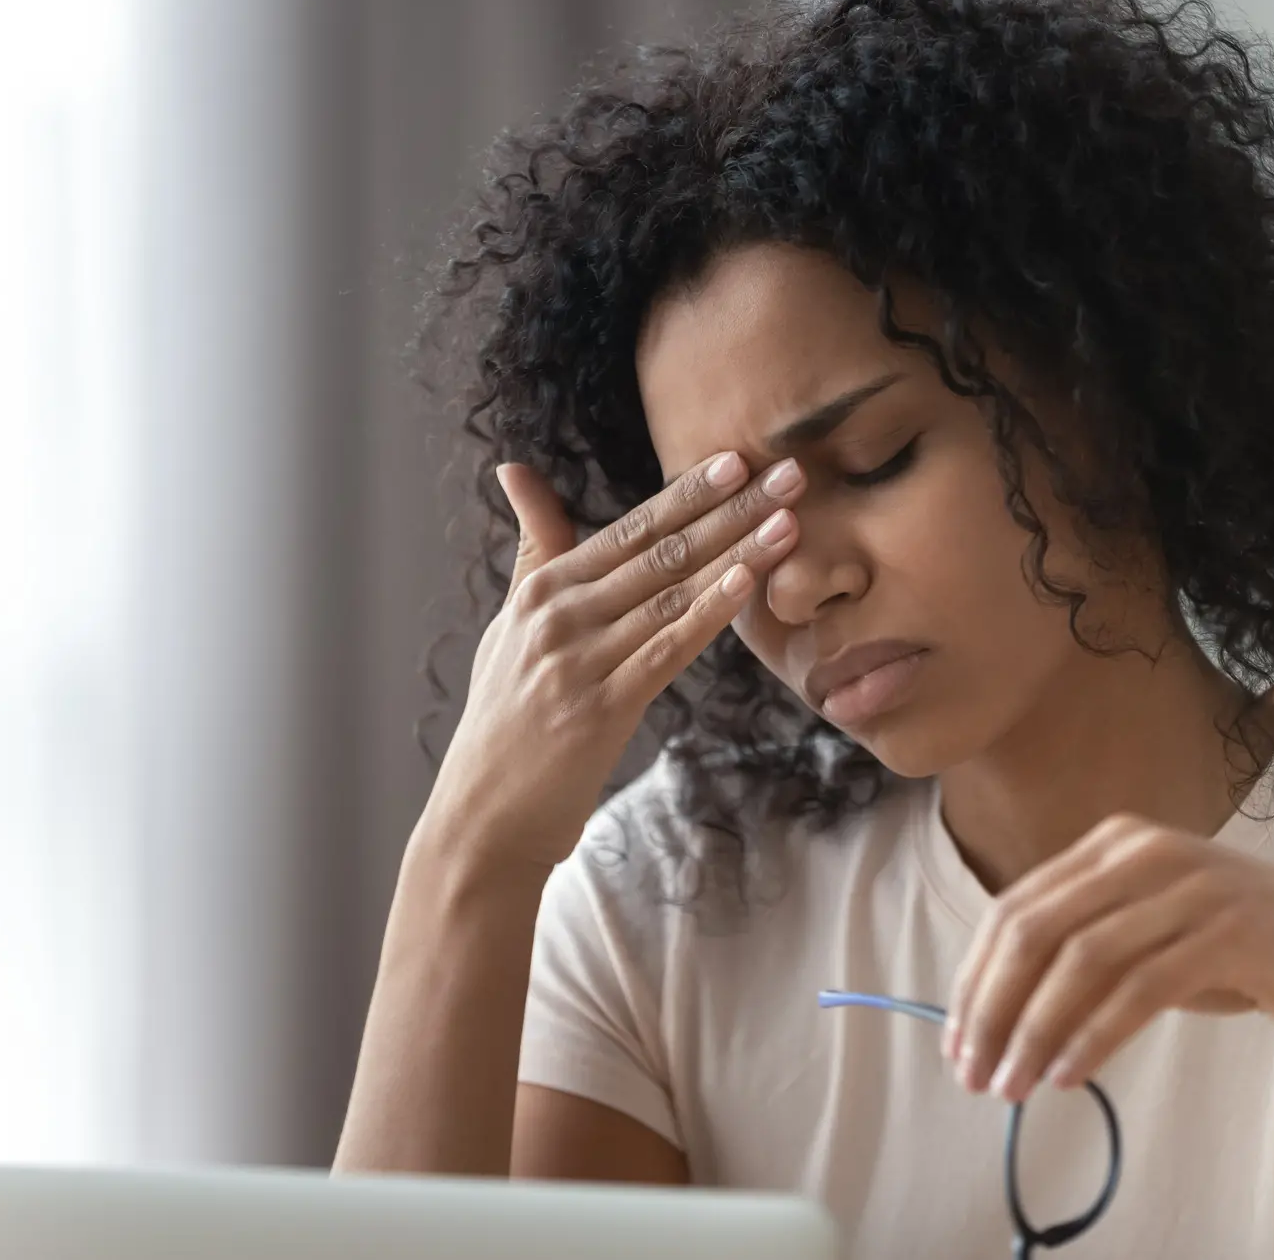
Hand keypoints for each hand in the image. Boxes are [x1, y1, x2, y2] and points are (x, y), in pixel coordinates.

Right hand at [419, 451, 806, 874]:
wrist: (484, 816)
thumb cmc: (505, 717)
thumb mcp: (510, 623)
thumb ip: (533, 548)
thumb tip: (514, 469)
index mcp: (544, 590)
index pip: (631, 528)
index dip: (688, 491)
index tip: (738, 457)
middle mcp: (559, 615)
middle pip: (661, 550)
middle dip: (731, 508)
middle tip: (788, 471)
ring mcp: (580, 660)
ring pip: (672, 593)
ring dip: (737, 552)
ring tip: (789, 520)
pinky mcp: (602, 708)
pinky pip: (667, 650)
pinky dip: (708, 613)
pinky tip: (747, 584)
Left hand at [944, 812, 1273, 1100]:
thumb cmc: (1230, 949)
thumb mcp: (1146, 929)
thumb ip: (1080, 944)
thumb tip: (991, 1010)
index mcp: (1114, 841)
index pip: (1015, 909)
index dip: (974, 979)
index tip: (955, 1042)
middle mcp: (1146, 850)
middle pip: (1036, 931)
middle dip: (992, 1008)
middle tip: (973, 1073)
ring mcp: (1191, 887)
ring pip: (1082, 960)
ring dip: (1036, 1030)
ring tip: (1013, 1085)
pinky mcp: (1229, 931)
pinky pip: (1140, 988)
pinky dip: (1094, 1036)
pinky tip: (1068, 1074)